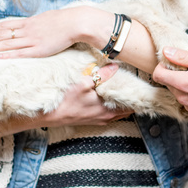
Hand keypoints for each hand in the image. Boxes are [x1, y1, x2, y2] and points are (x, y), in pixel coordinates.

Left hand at [0, 7, 109, 58]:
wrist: (75, 22)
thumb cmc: (64, 20)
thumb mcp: (46, 18)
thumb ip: (37, 23)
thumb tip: (32, 24)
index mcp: (28, 22)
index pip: (5, 25)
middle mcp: (26, 31)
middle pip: (1, 34)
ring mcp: (31, 40)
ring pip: (6, 44)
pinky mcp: (39, 50)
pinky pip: (20, 53)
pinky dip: (7, 54)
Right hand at [0, 63, 131, 135]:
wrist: (47, 116)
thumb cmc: (64, 101)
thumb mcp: (82, 84)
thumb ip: (100, 76)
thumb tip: (114, 67)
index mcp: (108, 110)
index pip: (131, 104)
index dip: (136, 93)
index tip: (140, 84)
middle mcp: (107, 117)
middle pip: (126, 107)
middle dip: (130, 96)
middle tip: (134, 82)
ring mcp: (99, 119)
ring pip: (118, 109)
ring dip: (120, 99)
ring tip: (122, 86)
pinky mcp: (92, 118)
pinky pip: (108, 111)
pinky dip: (111, 103)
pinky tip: (107, 94)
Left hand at [151, 47, 187, 119]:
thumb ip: (183, 57)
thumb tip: (165, 51)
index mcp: (183, 83)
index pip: (157, 74)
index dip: (162, 65)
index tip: (173, 61)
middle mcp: (182, 97)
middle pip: (167, 82)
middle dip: (174, 74)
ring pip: (176, 91)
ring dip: (183, 83)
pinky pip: (185, 99)